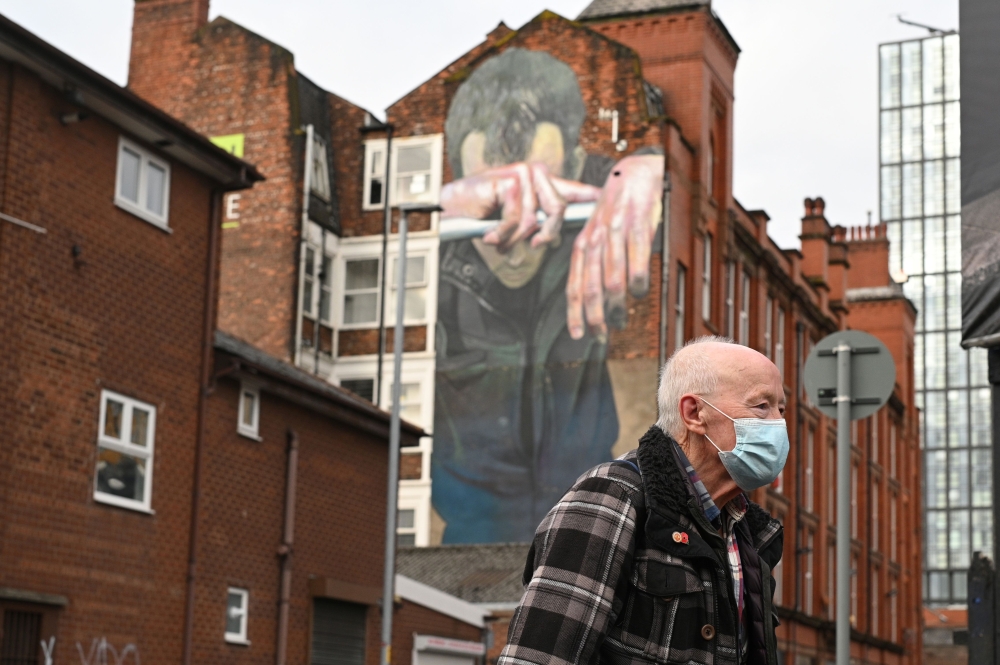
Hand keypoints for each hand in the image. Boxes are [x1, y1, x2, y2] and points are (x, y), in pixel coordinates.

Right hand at [440, 162, 600, 250]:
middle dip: (547, 235)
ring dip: (515, 238)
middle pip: (559, 211)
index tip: (608, 200)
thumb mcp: (515, 225)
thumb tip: (554, 238)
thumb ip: (537, 226)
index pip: (573, 189)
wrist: (449, 209)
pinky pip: (517, 219)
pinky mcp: (511, 180)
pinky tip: (489, 235)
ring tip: (498, 240)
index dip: (592, 196)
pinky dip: (502, 234)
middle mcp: (535, 174)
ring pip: (535, 219)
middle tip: (535, 246)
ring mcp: (524, 174)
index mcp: (541, 184)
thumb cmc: (481, 216)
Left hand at [566, 154, 663, 339]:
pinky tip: (640, 292)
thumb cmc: (616, 207)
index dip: (574, 313)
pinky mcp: (637, 226)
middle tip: (601, 335)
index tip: (577, 335)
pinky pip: (637, 263)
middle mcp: (595, 240)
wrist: (635, 172)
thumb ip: (595, 261)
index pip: (573, 285)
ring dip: (617, 306)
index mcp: (583, 243)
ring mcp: (616, 233)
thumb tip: (598, 297)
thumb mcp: (597, 231)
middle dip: (594, 317)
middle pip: (590, 288)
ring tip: (621, 320)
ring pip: (612, 280)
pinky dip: (638, 283)